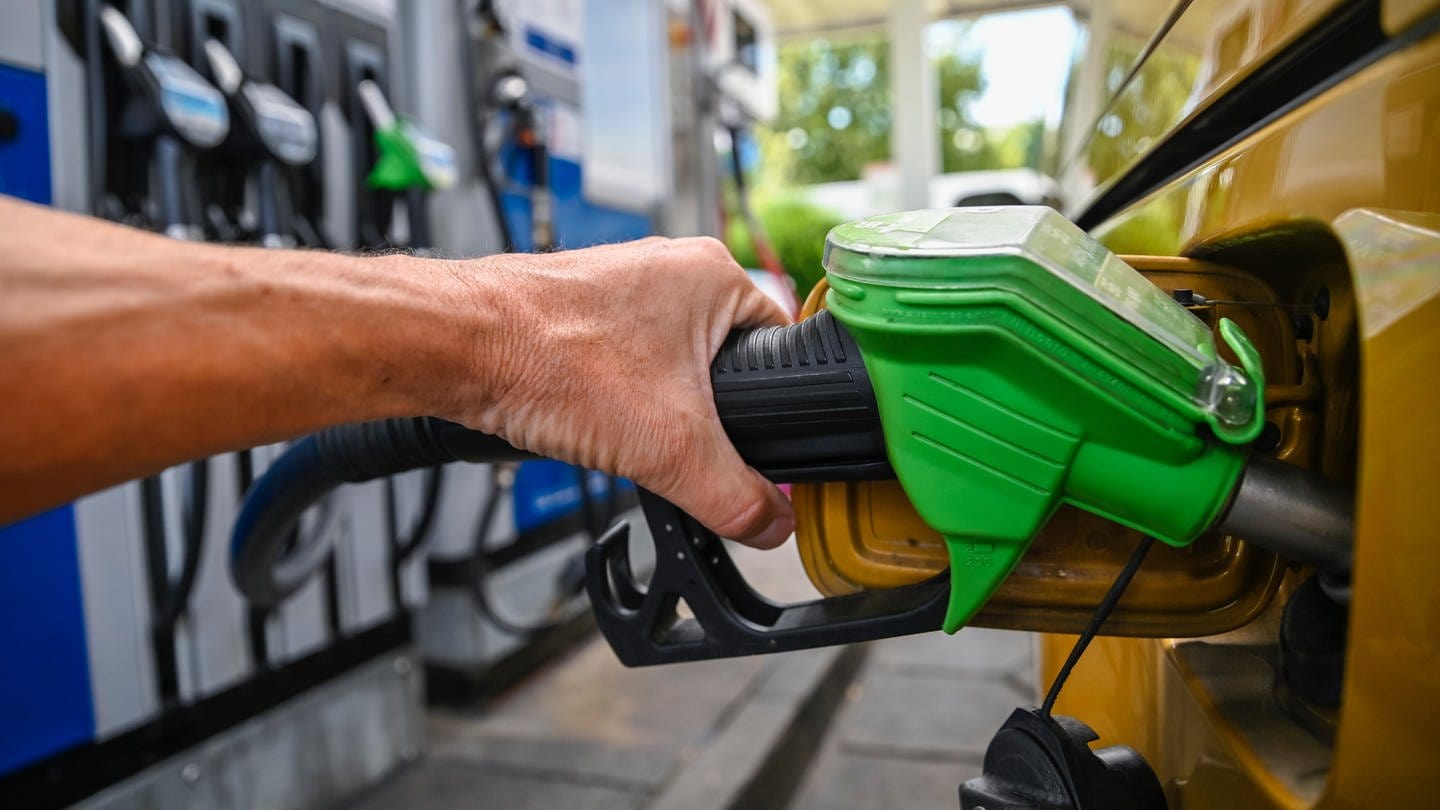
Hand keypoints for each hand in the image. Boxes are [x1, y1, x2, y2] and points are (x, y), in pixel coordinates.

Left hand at [449, 236, 795, 548]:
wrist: (456, 345)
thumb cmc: (548, 357)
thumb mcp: (671, 448)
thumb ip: (735, 496)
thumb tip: (772, 524)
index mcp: (717, 274)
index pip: (783, 350)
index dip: (774, 409)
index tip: (753, 448)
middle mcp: (673, 268)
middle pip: (725, 364)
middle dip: (704, 416)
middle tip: (674, 442)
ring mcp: (623, 284)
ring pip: (671, 368)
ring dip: (655, 409)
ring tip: (626, 426)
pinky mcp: (582, 308)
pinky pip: (623, 363)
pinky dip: (613, 397)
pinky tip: (593, 416)